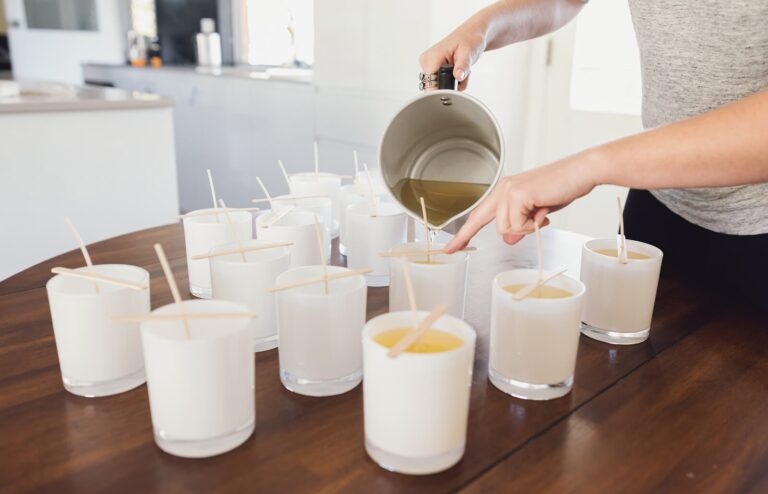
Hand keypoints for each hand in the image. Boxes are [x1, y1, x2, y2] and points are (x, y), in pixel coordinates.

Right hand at [419, 22, 486, 90]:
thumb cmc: (470, 39)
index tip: (455, 90)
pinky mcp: (433, 68)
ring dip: (453, 83)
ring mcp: (429, 66)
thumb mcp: (469, 53)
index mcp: (431, 57)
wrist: (472, 34)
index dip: (443, 92)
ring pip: (439, 87)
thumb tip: (458, 76)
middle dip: (450, 86)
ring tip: (461, 71)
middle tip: (462, 74)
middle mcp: (426, 62)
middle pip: (434, 88)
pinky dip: (453, 81)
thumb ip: (463, 66)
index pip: (429, 86)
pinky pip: (441, 83)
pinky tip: (458, 71)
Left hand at [444, 153, 599, 251]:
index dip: (464, 233)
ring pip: (503, 228)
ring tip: (540, 215)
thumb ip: (520, 224)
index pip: (478, 215)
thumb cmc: (562, 188)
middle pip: (480, 220)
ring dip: (524, 228)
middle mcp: (503, 189)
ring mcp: (508, 191)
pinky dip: (532, 226)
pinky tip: (543, 212)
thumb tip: (508, 238)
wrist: (581, 173)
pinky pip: (516, 225)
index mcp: (505, 191)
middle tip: (450, 250)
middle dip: (466, 236)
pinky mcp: (517, 195)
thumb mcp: (537, 213)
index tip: (450, 247)